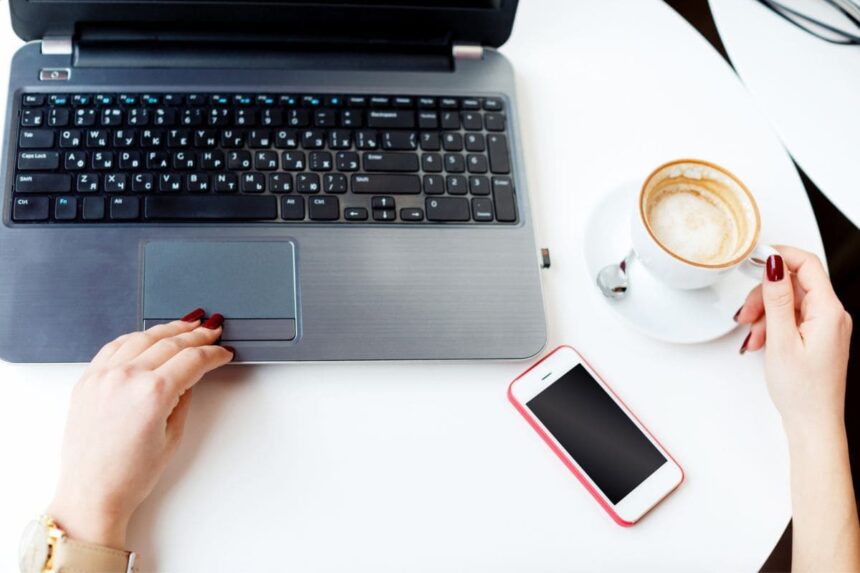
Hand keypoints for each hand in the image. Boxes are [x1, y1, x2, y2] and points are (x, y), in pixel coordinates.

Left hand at [47, 309, 233, 548]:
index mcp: (153, 393)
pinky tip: (149, 335)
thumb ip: (184, 397)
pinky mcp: (87, 380)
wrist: (92, 492)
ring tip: (186, 325)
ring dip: (169, 329)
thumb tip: (191, 374)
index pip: (193, 360)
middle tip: (212, 330)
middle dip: (197, 335)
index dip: (213, 353)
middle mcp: (126, 378)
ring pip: (143, 337)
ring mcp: (103, 376)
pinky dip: (136, 337)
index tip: (223, 352)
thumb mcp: (173, 435)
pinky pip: (114, 345)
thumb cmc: (130, 475)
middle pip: (171, 342)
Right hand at [736, 246, 852, 435]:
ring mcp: (825, 326)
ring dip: (765, 313)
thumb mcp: (781, 340)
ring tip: (753, 336)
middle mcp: (832, 315)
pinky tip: (761, 341)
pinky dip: (772, 325)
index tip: (754, 260)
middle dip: (764, 295)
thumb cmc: (803, 391)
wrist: (813, 423)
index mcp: (829, 311)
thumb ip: (777, 299)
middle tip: (746, 315)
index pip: (807, 264)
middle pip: (793, 284)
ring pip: (789, 302)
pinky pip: (792, 318)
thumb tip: (773, 265)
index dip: (779, 256)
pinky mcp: (817, 336)